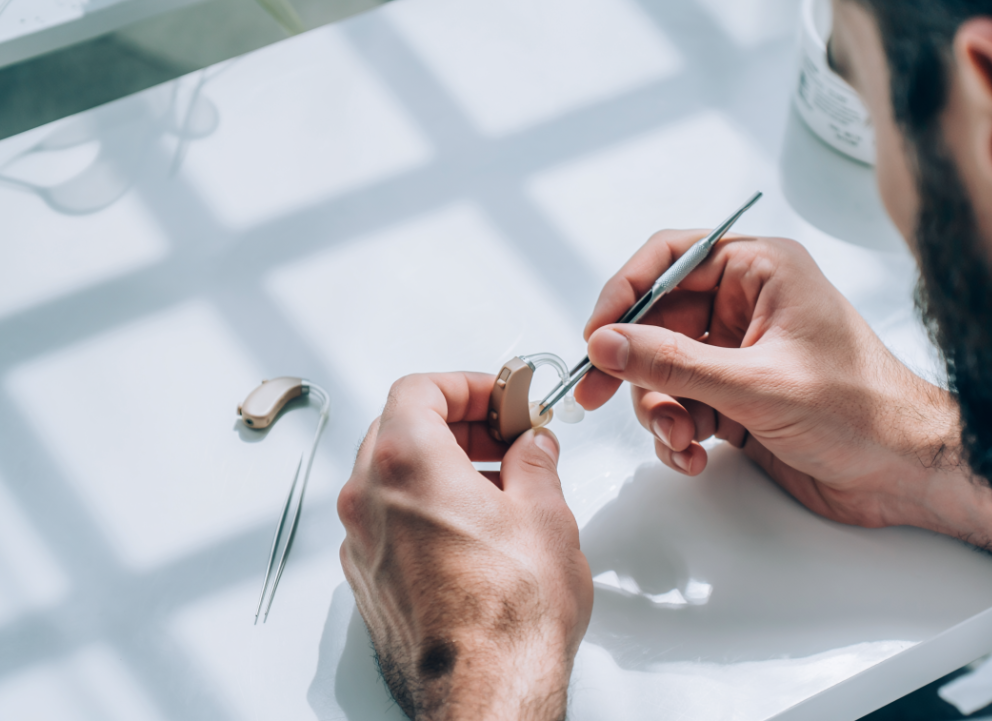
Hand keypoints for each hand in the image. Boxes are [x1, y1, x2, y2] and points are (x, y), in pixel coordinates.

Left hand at [338, 372, 591, 720]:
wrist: (486, 690)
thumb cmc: (509, 615)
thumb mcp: (545, 514)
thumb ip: (534, 463)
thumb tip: (531, 447)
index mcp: (406, 464)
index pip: (418, 389)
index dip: (464, 385)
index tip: (500, 398)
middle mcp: (368, 500)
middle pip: (398, 429)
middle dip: (455, 423)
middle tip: (504, 435)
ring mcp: (362, 543)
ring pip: (389, 475)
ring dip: (440, 465)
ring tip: (498, 484)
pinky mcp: (368, 579)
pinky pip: (389, 519)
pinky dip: (424, 505)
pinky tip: (473, 526)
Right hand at [577, 231, 991, 569]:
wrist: (907, 472)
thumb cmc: (862, 410)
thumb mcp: (757, 385)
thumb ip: (674, 364)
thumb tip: (607, 343)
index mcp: (762, 271)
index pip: (672, 259)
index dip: (625, 292)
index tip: (595, 335)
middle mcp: (749, 306)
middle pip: (658, 322)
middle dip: (633, 367)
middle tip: (596, 397)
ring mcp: (742, 355)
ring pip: (665, 372)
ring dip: (661, 411)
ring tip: (682, 440)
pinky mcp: (740, 400)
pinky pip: (684, 407)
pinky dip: (679, 435)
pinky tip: (696, 456)